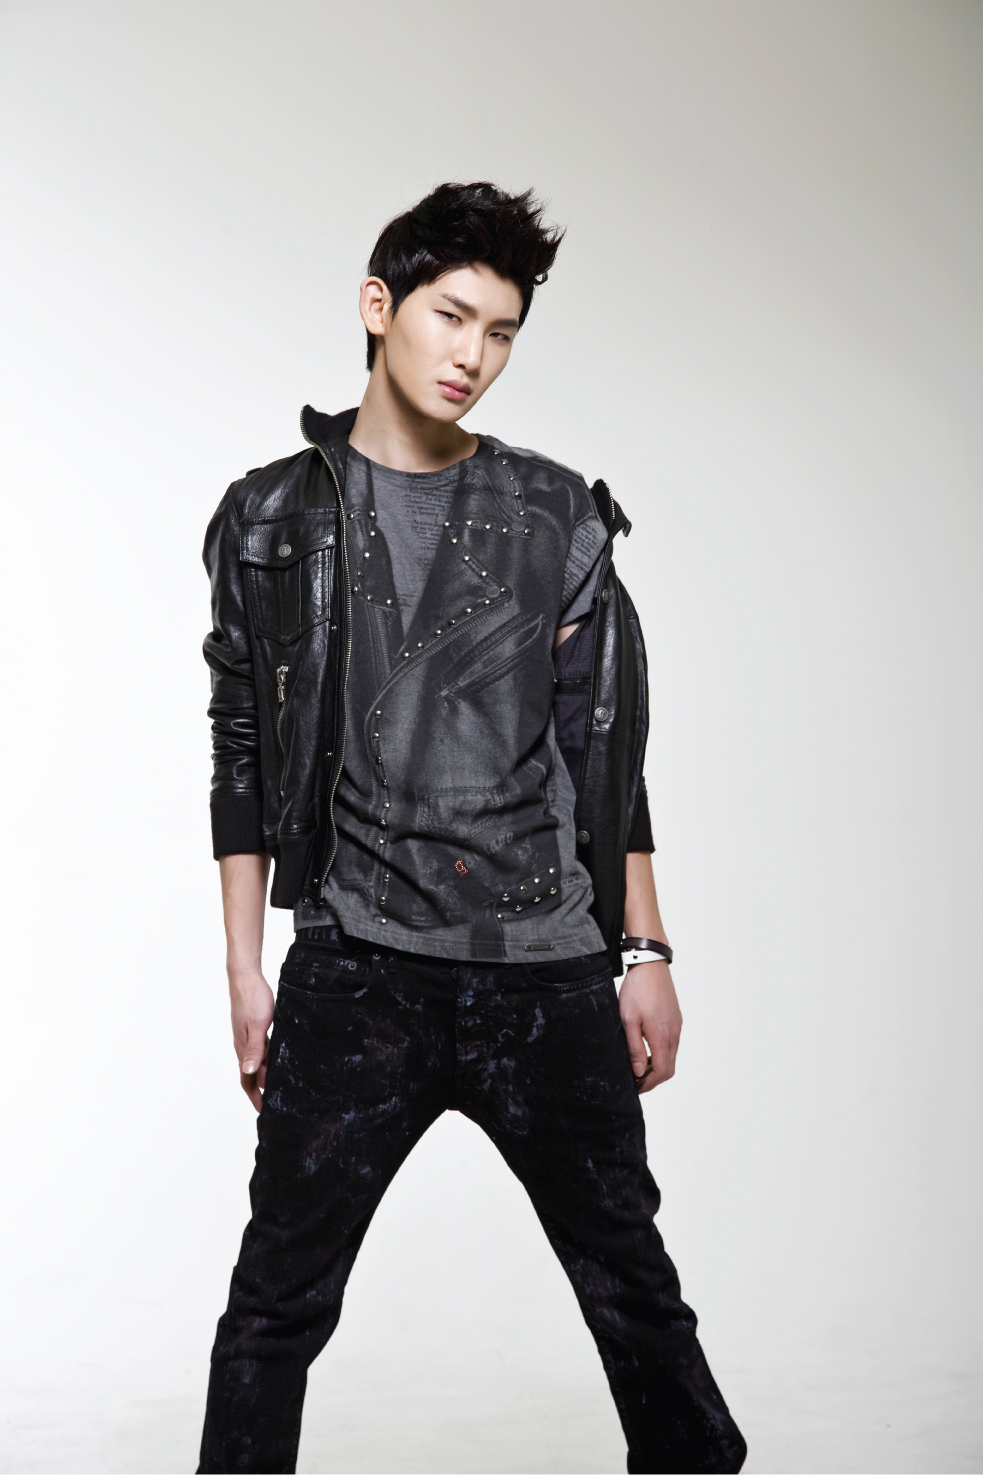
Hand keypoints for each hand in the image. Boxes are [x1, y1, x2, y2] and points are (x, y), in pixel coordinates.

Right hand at [229, 969, 274, 1111]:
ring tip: (277, 1087)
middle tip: (273, 1104)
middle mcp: (244, 1046)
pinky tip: (276, 1060)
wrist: (245, 977)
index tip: (264, 1112)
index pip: (247, 1080)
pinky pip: (261, 1050)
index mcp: (243, 1048)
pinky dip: (267, 1060)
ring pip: (256, 1063)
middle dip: (260, 1091)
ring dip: (265, 1076)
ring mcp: (248, 1037)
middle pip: (251, 1075)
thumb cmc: (252, 999)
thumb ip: (255, 1049)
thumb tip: (250, 1072)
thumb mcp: (257, 1025)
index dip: (255, 1097)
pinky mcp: (253, 1028)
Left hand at [618, 960, 681, 1092]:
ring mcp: (677, 1026)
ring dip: (657, 1066)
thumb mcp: (628, 1020)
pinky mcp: (676, 1019)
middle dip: (653, 1079)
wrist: (650, 965)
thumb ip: (634, 1048)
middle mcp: (674, 1033)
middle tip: (636, 1081)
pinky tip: (647, 1049)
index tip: (635, 1087)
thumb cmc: (637, 990)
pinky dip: (661, 1054)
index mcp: (662, 1036)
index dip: (649, 1084)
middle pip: (668, 1068)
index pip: (661, 1072)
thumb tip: (638, 1071)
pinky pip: (672, 1044)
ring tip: (638, 1066)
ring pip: (671, 1056)